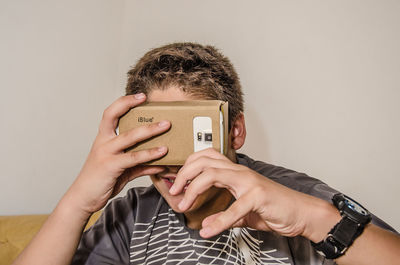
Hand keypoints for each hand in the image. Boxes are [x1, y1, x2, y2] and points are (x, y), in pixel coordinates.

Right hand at [64, 94, 169, 215]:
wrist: (83, 198)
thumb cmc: (101, 180)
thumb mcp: (120, 168)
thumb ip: (138, 164)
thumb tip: (159, 163)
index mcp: (103, 138)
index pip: (112, 113)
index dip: (125, 102)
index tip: (142, 96)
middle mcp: (103, 142)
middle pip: (123, 123)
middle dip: (145, 119)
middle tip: (166, 119)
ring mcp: (106, 153)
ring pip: (130, 138)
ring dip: (151, 134)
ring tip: (167, 130)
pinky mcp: (110, 166)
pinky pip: (134, 159)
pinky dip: (150, 158)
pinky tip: (163, 159)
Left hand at [170, 148, 337, 239]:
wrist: (301, 213)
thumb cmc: (274, 208)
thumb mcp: (243, 212)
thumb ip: (224, 215)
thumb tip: (204, 224)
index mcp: (235, 172)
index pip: (206, 157)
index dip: (187, 168)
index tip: (177, 185)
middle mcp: (240, 172)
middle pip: (204, 160)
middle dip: (184, 174)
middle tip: (174, 192)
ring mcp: (249, 181)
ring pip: (212, 174)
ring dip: (193, 190)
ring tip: (183, 205)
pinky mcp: (258, 196)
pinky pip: (233, 208)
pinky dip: (218, 221)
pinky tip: (208, 232)